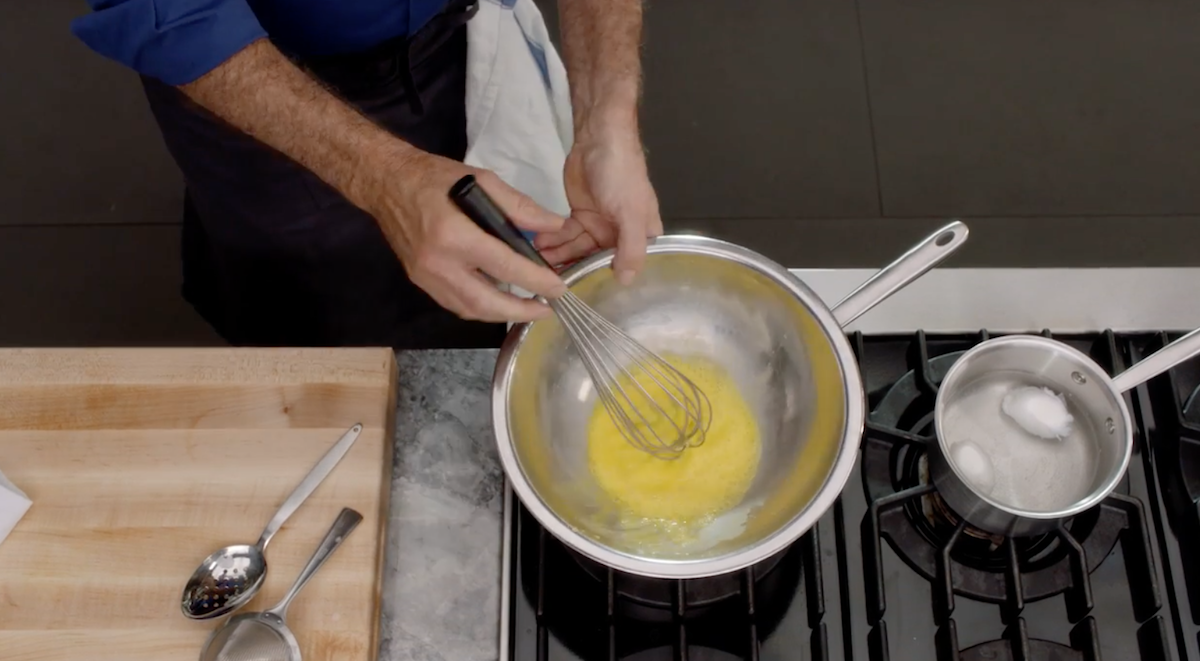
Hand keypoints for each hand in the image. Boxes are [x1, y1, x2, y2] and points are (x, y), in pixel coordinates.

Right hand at [369, 151, 566, 321]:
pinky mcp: (420, 281)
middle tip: (546, 310)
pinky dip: (480, 307)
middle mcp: (438, 262)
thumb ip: (520, 207)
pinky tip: (498, 301)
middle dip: (520, 311)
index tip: (558, 288)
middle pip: (485, 302)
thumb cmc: (434, 177)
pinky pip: (454, 304)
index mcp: (454, 234)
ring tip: (527, 308)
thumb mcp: (482, 180)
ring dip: (501, 314)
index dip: (536, 281)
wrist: (386, 183)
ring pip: (469, 309)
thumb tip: (555, 226)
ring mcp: (425, 276)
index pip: (504, 266)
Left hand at [534, 129, 662, 283]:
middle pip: (598, 261)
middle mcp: (621, 233)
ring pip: (578, 249)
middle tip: (551, 281)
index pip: (628, 265)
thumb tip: (627, 281)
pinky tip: (540, 244)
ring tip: (540, 263)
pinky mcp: (579, 214)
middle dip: (577, 269)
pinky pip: (565, 235)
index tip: (587, 295)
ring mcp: (598, 224)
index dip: (609, 281)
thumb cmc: (622, 174)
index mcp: (641, 234)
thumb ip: (631, 248)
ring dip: (560, 256)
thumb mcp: (631, 212)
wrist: (599, 138)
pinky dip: (553, 240)